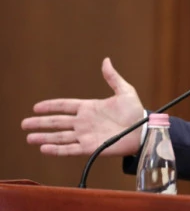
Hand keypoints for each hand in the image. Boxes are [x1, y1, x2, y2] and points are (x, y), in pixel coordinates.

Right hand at [21, 58, 144, 156]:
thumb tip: (106, 60)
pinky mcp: (90, 147)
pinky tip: (44, 148)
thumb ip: (113, 77)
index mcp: (90, 108)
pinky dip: (57, 150)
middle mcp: (84, 122)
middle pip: (57, 122)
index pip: (65, 106)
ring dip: (44, 137)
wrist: (143, 130)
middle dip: (41, 123)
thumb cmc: (136, 111)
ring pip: (60, 136)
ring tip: (29, 138)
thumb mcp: (125, 91)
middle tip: (24, 124)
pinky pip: (70, 149)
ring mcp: (86, 135)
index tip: (36, 107)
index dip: (50, 106)